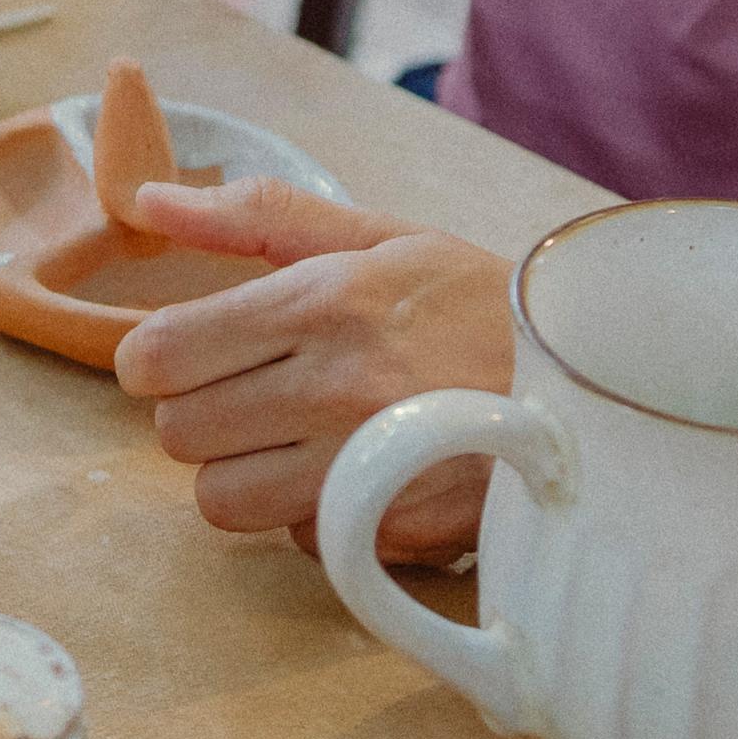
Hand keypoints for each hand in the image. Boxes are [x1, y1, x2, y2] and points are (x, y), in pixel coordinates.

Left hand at [107, 178, 514, 560]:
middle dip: (200, 413)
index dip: (156, 358)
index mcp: (322, 303)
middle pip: (179, 434)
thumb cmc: (474, 301)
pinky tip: (351, 475)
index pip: (162, 354)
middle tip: (251, 392)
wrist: (590, 382)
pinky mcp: (393, 531)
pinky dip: (309, 517)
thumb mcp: (377, 235)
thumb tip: (147, 198)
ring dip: (243, 474)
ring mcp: (365, 468)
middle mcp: (336, 388)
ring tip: (294, 439)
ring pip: (221, 501)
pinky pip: (294, 540)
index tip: (183, 355)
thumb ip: (255, 216)